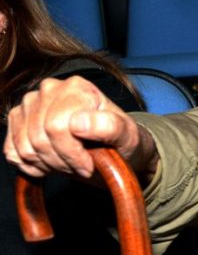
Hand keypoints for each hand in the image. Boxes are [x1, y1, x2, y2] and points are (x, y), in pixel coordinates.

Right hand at [4, 76, 154, 179]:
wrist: (114, 150)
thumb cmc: (122, 141)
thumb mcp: (128, 136)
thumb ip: (110, 127)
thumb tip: (79, 123)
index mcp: (77, 88)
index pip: (57, 127)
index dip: (73, 154)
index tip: (91, 164)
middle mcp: (50, 89)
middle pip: (40, 138)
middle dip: (62, 161)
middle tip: (82, 166)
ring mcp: (30, 103)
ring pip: (25, 147)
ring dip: (49, 164)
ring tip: (70, 163)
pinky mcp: (17, 120)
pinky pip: (12, 152)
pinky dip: (31, 166)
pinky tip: (52, 163)